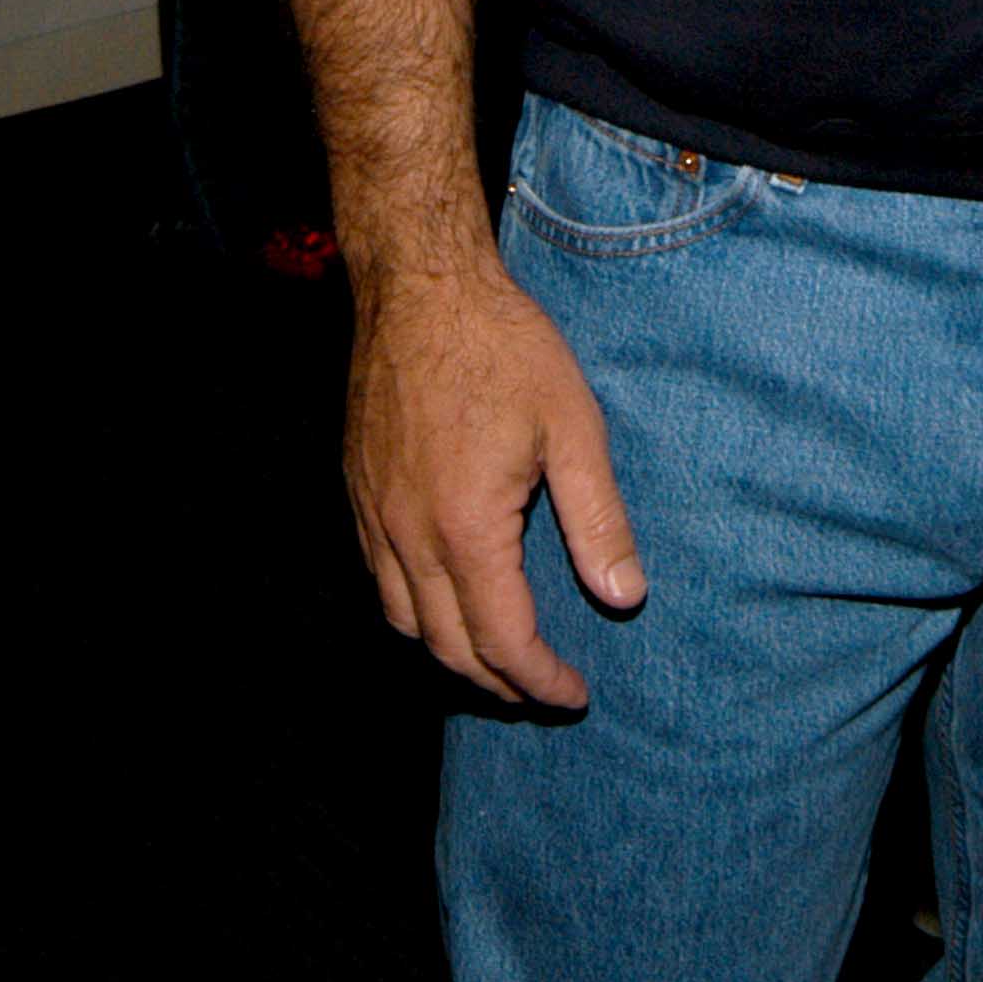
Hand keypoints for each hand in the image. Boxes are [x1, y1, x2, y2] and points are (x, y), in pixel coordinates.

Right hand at [347, 251, 644, 706]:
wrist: (421, 286)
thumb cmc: (503, 345)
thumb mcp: (572, 426)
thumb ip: (598, 519)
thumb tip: (624, 596)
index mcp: (465, 527)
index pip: (502, 640)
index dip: (540, 680)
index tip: (574, 694)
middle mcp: (408, 535)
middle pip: (447, 646)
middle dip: (498, 682)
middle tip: (542, 691)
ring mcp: (374, 515)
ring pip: (403, 621)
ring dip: (451, 654)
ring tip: (498, 660)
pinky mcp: (358, 491)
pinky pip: (380, 579)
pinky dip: (415, 611)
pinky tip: (447, 598)